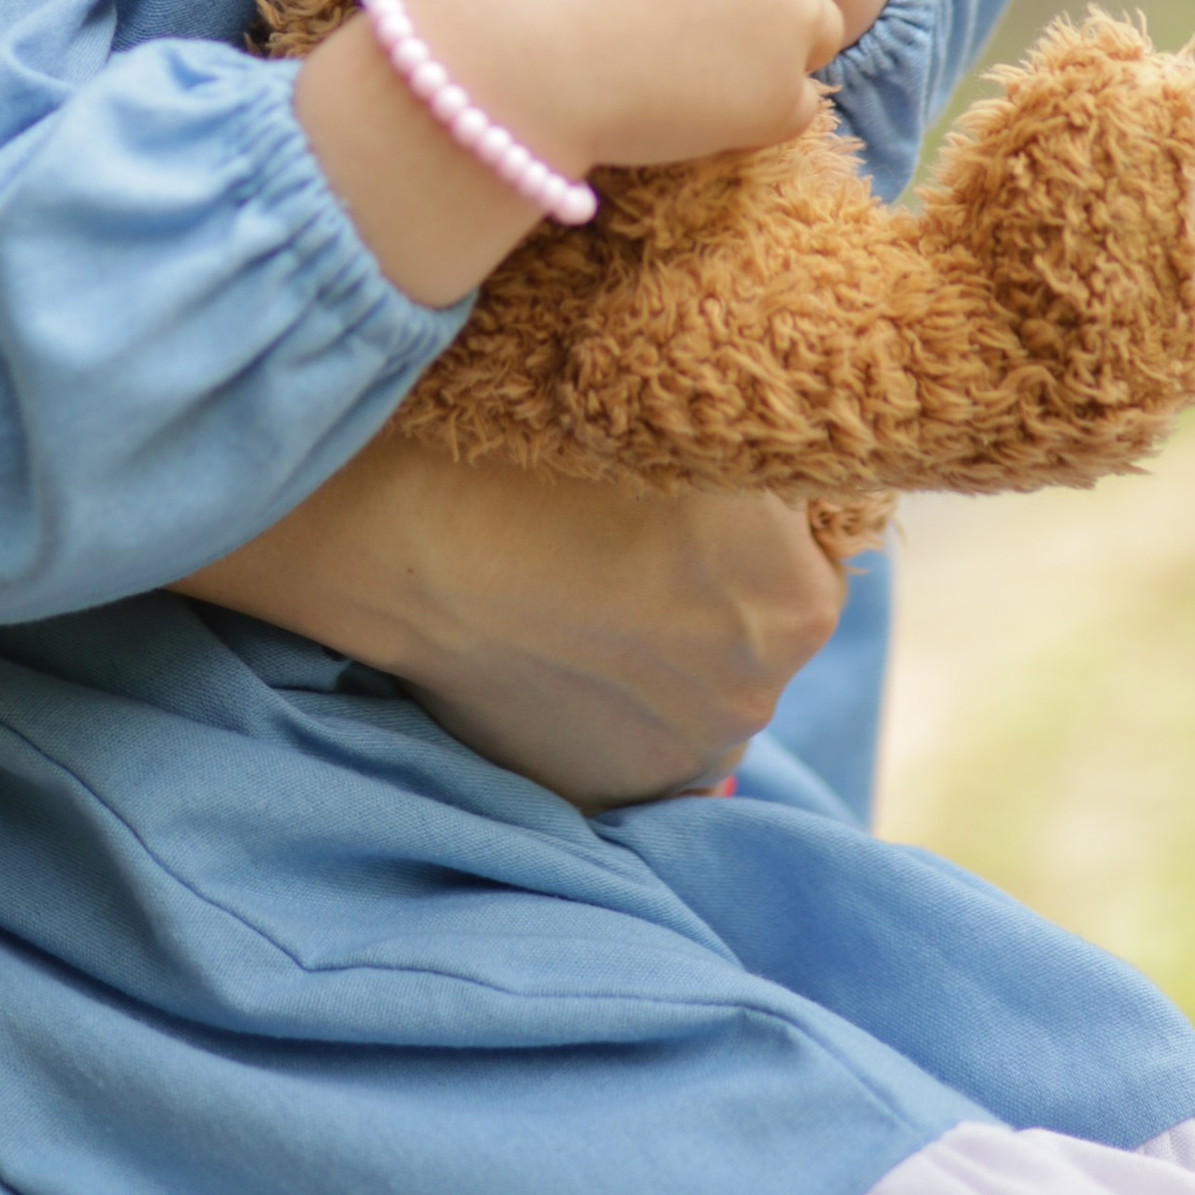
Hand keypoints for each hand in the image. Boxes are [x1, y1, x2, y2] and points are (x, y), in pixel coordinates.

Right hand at [176, 434, 844, 811]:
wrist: (388, 530)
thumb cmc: (528, 440)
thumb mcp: (674, 404)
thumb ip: (752, 434)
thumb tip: (795, 427)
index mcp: (799, 600)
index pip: (806, 538)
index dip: (746, 497)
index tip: (678, 469)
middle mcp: (760, 697)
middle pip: (751, 612)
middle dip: (706, 573)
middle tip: (617, 517)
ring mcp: (678, 756)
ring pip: (692, 672)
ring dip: (656, 635)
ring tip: (573, 572)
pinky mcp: (605, 790)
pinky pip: (630, 726)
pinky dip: (603, 689)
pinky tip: (552, 634)